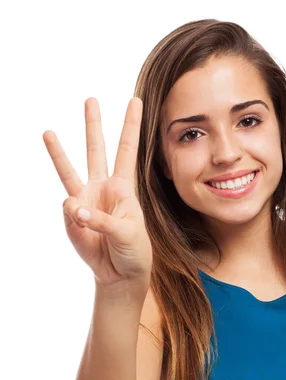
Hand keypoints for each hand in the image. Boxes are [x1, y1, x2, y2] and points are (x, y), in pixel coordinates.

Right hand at [43, 97, 151, 287]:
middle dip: (93, 125)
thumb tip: (75, 209)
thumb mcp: (128, 234)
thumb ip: (102, 220)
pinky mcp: (72, 217)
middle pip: (97, 151)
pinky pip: (68, 210)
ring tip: (48, 132)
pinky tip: (83, 224)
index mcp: (124, 187)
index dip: (131, 126)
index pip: (128, 151)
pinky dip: (74, 217)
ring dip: (59, 152)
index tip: (135, 101)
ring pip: (70, 170)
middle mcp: (103, 188)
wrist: (120, 272)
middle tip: (91, 99)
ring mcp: (85, 200)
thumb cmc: (133, 250)